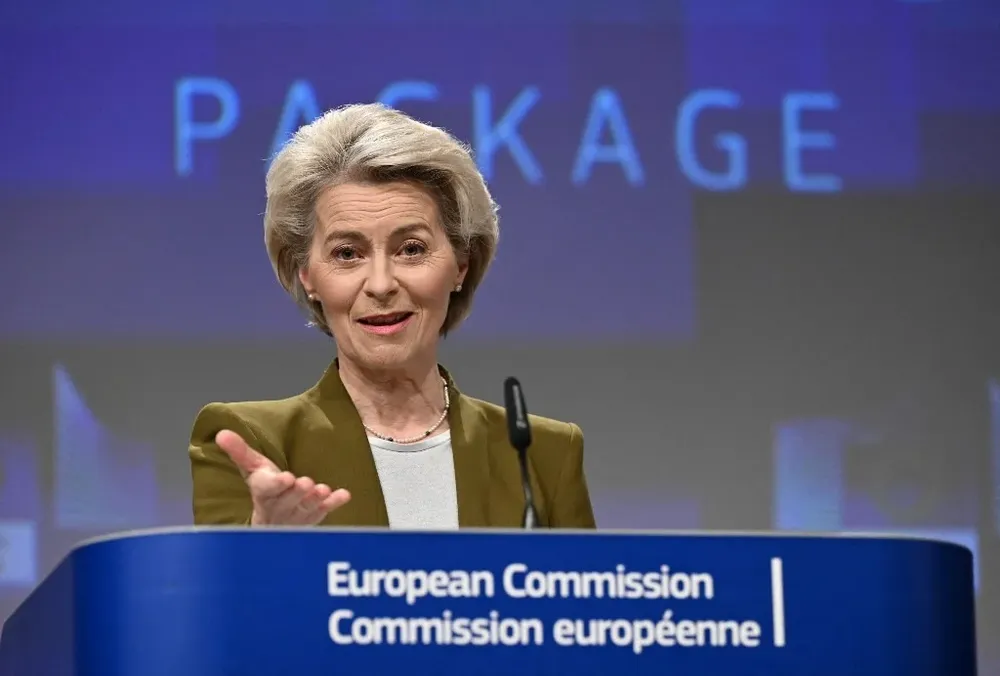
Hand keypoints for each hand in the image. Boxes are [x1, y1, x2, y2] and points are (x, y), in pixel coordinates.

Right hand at [215, 429, 350, 525]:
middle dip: (297, 492)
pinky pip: (325, 512)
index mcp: (264, 492)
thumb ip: (240, 451)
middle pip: (288, 500)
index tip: (286, 478)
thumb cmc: (264, 488)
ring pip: (306, 508)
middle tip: (305, 482)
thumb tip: (221, 432)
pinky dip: (334, 504)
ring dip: (314, 499)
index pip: (267, 489)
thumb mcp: (252, 468)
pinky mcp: (314, 517)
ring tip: (322, 489)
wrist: (272, 523)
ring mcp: (298, 515)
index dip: (276, 485)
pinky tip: (344, 495)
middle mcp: (280, 507)